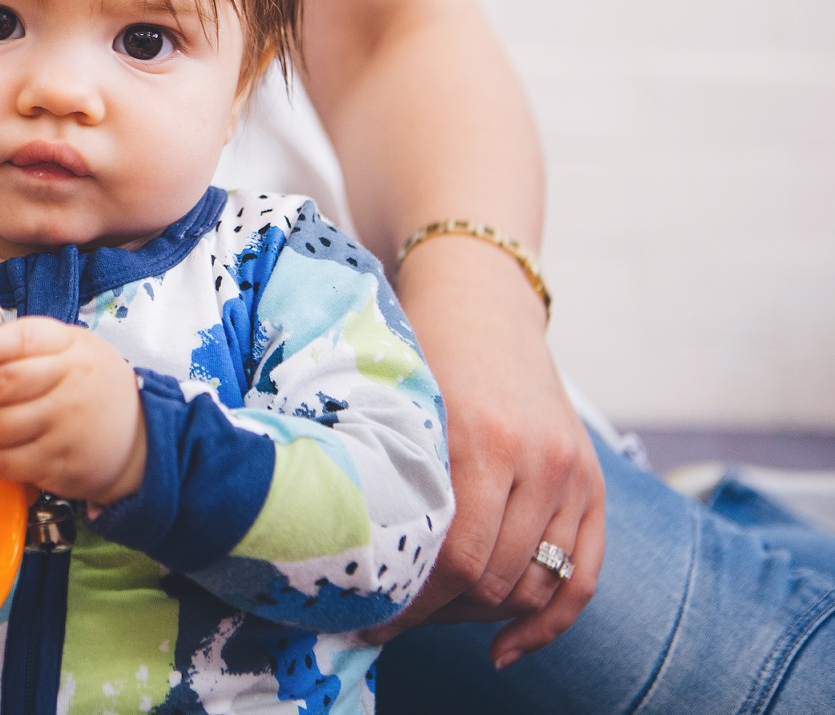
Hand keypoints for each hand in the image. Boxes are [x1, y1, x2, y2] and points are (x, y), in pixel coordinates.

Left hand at [0, 317, 146, 504]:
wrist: (139, 439)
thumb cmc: (92, 387)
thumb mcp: (69, 349)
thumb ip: (20, 347)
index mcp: (70, 348)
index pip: (20, 339)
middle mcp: (70, 385)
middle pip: (0, 385)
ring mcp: (66, 428)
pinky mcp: (60, 465)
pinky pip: (4, 462)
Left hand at [366, 238, 604, 668]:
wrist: (480, 297)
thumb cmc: (418, 347)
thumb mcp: (396, 403)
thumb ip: (391, 475)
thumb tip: (355, 562)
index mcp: (480, 438)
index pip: (456, 558)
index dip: (412, 603)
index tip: (369, 622)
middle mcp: (536, 459)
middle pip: (493, 580)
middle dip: (437, 613)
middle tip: (388, 621)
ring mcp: (571, 472)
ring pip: (534, 585)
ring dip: (479, 617)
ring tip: (429, 619)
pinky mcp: (591, 481)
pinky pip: (583, 576)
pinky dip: (547, 621)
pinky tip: (506, 649)